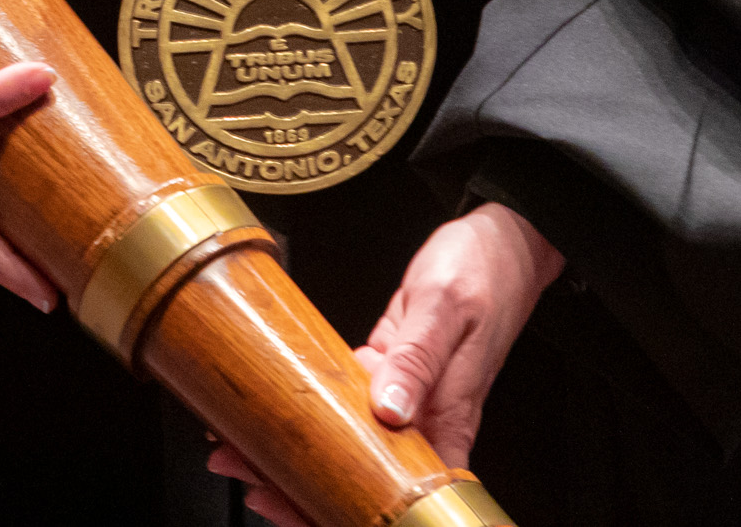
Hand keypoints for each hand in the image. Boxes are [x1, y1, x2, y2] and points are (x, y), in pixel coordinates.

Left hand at [207, 201, 560, 525]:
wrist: (501, 241)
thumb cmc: (486, 271)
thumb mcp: (446, 306)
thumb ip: (418, 357)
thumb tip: (391, 409)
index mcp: (449, 417)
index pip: (404, 489)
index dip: (350, 507)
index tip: (299, 505)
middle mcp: (426, 419)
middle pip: (365, 474)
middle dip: (304, 486)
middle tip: (248, 477)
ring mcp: (405, 398)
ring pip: (347, 441)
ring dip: (295, 450)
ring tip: (239, 450)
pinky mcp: (387, 372)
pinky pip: (345, 403)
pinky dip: (307, 408)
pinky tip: (271, 406)